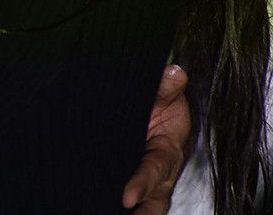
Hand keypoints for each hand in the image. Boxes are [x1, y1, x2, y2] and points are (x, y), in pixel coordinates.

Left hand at [121, 64, 191, 211]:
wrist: (153, 109)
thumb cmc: (161, 103)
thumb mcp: (165, 93)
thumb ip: (167, 86)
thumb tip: (175, 72)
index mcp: (168, 151)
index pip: (153, 171)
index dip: (141, 185)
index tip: (127, 198)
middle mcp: (160, 174)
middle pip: (154, 202)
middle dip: (143, 214)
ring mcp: (149, 183)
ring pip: (146, 207)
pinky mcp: (134, 184)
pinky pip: (132, 203)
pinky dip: (116, 207)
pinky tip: (97, 208)